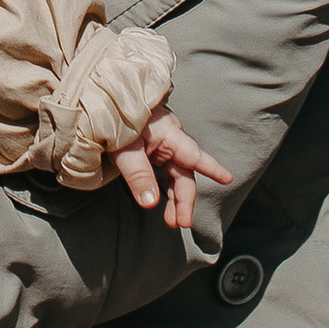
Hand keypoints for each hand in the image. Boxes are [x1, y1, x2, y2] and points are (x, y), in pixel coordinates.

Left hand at [111, 107, 231, 233]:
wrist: (100, 103)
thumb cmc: (115, 120)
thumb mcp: (124, 149)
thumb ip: (138, 175)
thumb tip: (151, 204)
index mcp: (169, 134)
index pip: (195, 156)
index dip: (212, 169)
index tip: (228, 179)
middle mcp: (169, 140)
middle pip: (183, 174)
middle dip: (184, 200)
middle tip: (181, 223)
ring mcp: (159, 145)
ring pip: (174, 176)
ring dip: (174, 199)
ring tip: (171, 221)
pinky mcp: (148, 149)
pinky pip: (162, 173)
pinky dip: (163, 189)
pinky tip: (162, 202)